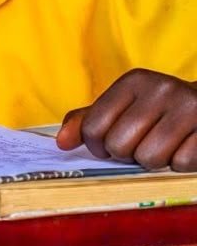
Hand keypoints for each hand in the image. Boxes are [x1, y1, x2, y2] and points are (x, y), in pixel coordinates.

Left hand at [57, 69, 196, 170]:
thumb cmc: (156, 110)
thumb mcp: (122, 107)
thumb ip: (87, 121)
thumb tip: (61, 143)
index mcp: (134, 81)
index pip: (93, 127)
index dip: (96, 146)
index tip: (108, 145)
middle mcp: (161, 89)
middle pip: (119, 145)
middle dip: (125, 154)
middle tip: (139, 144)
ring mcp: (189, 108)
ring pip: (149, 158)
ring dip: (152, 161)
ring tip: (162, 146)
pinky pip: (180, 164)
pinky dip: (179, 163)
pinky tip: (183, 147)